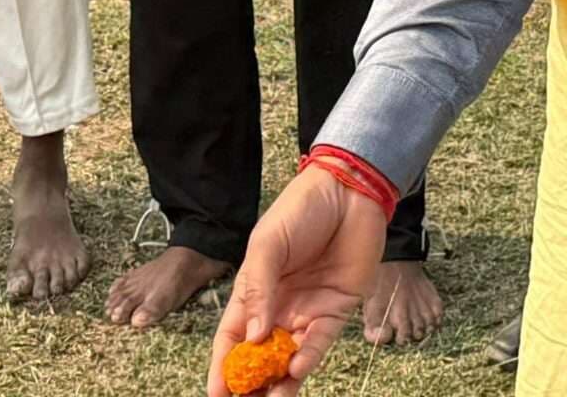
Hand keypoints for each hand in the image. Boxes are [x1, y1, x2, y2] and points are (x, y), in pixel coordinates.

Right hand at [206, 167, 386, 394]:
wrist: (349, 191)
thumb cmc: (301, 210)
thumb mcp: (268, 244)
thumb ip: (258, 289)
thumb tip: (252, 338)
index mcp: (254, 290)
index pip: (233, 336)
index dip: (223, 365)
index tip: (217, 392)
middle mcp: (279, 306)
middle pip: (260, 354)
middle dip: (252, 381)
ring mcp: (308, 310)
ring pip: (290, 356)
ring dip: (280, 380)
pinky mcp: (336, 309)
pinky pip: (319, 342)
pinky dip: (308, 358)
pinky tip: (296, 370)